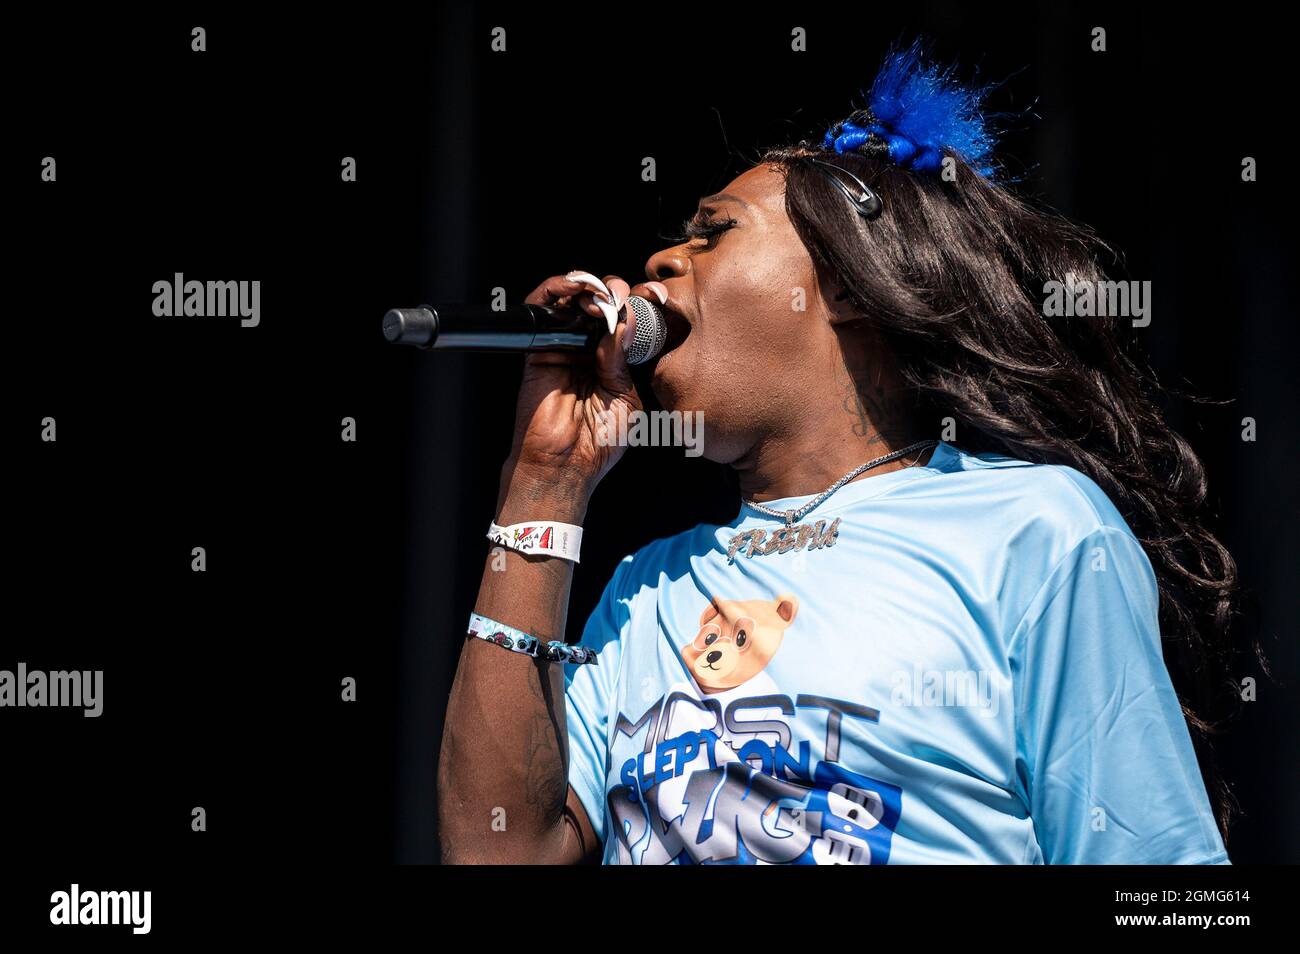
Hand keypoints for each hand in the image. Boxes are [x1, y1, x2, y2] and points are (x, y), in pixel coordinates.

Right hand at [499, 273, 643, 509]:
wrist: (564, 465)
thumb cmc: (598, 442)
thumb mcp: (625, 396)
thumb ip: (623, 358)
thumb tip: (625, 319)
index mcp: (616, 362)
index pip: (629, 321)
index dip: (641, 304)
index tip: (656, 296)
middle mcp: (590, 350)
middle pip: (602, 304)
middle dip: (617, 292)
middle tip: (625, 295)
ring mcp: (564, 347)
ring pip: (574, 300)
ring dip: (590, 288)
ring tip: (603, 295)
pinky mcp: (538, 348)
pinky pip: (542, 310)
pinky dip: (555, 290)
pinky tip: (575, 288)